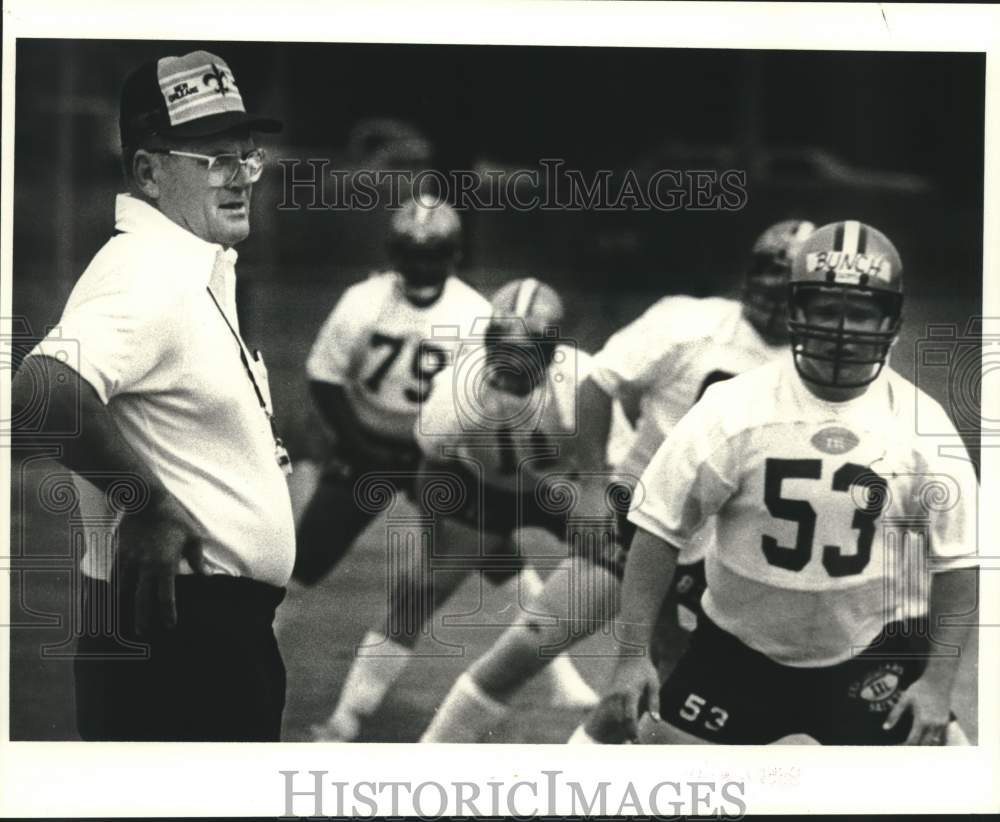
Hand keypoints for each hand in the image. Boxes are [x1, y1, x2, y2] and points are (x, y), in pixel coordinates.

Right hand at [117, 491, 206, 635]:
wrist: (145, 500)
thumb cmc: (175, 518)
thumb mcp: (193, 536)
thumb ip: (197, 559)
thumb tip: (206, 577)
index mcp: (165, 564)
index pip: (166, 596)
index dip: (168, 613)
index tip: (169, 626)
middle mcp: (145, 566)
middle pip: (142, 599)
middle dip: (142, 618)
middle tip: (142, 634)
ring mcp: (129, 560)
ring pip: (124, 590)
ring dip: (124, 607)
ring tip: (122, 621)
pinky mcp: (119, 553)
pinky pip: (114, 576)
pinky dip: (112, 589)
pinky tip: (109, 599)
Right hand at [590, 656, 660, 742]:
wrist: (630, 655)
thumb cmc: (645, 670)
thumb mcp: (653, 684)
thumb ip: (654, 702)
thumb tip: (656, 720)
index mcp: (629, 693)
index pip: (628, 716)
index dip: (632, 731)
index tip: (636, 742)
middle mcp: (617, 695)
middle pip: (617, 720)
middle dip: (623, 735)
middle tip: (630, 748)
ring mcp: (610, 695)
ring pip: (610, 718)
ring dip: (614, 731)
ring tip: (620, 744)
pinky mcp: (607, 696)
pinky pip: (607, 713)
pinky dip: (610, 723)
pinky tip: (613, 732)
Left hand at [883, 676, 951, 744]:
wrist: (938, 681)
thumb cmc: (919, 689)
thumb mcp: (904, 699)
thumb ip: (894, 715)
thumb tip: (885, 728)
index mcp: (922, 721)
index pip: (912, 741)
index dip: (904, 746)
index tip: (897, 747)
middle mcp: (933, 726)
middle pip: (924, 745)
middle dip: (914, 748)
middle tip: (904, 748)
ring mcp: (942, 725)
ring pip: (934, 743)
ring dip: (925, 746)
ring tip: (914, 745)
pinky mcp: (946, 722)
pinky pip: (942, 737)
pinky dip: (934, 742)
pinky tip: (926, 741)